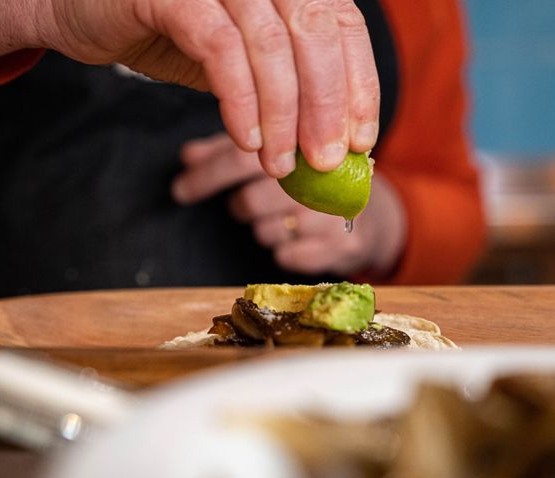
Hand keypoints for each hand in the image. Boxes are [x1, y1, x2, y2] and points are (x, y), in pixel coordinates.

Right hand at [0, 0, 379, 176]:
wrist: (83, 8)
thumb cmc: (171, 33)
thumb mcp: (242, 62)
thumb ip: (284, 89)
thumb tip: (330, 145)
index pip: (343, 23)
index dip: (360, 83)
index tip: (362, 140)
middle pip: (317, 30)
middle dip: (327, 104)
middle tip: (326, 161)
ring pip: (271, 42)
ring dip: (283, 113)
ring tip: (281, 166)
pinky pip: (221, 48)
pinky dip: (239, 100)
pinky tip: (247, 141)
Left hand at [174, 133, 405, 276]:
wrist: (375, 215)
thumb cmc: (316, 181)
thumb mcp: (280, 157)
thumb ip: (232, 153)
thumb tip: (187, 156)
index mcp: (303, 144)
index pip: (241, 158)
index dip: (206, 174)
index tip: (180, 188)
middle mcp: (321, 177)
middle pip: (250, 200)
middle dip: (239, 206)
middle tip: (245, 203)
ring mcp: (333, 212)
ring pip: (267, 232)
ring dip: (264, 229)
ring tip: (283, 218)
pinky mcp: (341, 246)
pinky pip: (288, 256)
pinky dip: (286, 250)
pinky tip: (300, 237)